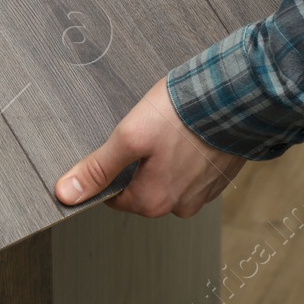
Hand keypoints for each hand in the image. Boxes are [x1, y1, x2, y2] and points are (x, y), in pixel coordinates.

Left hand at [56, 77, 246, 216]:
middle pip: (142, 188)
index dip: (110, 168)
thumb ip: (97, 168)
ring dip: (165, 157)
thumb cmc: (183, 115)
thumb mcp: (129, 137)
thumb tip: (66, 194)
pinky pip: (192, 170)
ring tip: (170, 128)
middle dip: (139, 161)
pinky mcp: (219, 177)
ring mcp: (203, 193)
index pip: (114, 196)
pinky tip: (188, 131)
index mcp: (153, 202)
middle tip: (148, 130)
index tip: (119, 144)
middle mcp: (179, 206)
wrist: (237, 97)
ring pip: (168, 178)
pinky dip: (187, 153)